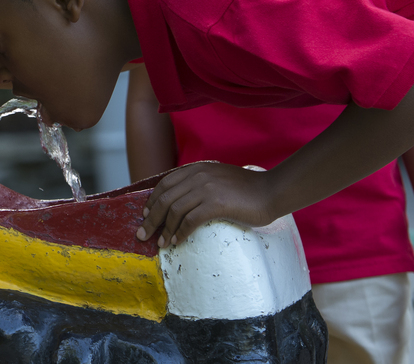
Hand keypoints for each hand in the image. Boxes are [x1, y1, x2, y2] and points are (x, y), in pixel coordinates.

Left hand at [136, 162, 278, 246]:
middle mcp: (198, 176)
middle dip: (151, 218)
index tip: (145, 215)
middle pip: (165, 199)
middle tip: (142, 234)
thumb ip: (201, 184)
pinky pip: (190, 220)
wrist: (272, 191)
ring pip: (175, 211)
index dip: (152, 201)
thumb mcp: (218, 179)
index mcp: (197, 169)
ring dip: (164, 229)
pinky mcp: (216, 204)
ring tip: (160, 244)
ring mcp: (207, 189)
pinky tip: (177, 242)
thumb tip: (183, 201)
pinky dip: (180, 233)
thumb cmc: (247, 190)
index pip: (165, 184)